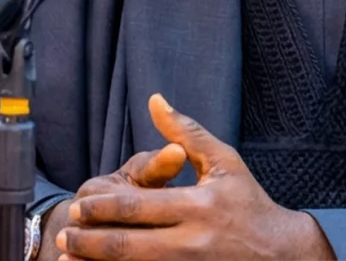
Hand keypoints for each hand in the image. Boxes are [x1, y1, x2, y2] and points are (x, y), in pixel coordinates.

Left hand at [57, 94, 334, 260]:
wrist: (281, 253)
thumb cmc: (249, 203)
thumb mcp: (224, 162)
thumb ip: (187, 132)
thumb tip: (155, 100)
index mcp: (198, 206)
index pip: (137, 207)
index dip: (102, 208)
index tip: (79, 207)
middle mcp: (192, 241)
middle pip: (127, 243)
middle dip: (90, 241)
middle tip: (65, 234)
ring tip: (70, 257)